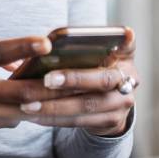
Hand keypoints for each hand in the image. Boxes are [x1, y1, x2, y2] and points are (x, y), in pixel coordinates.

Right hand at [0, 30, 78, 131]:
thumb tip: (23, 54)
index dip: (23, 47)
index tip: (47, 41)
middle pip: (19, 92)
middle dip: (50, 86)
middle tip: (76, 77)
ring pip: (21, 110)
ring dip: (45, 101)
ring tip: (72, 91)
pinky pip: (11, 117)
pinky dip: (29, 109)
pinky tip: (46, 101)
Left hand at [16, 27, 137, 135]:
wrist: (109, 102)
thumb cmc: (94, 68)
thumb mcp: (98, 54)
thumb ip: (86, 45)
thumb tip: (53, 41)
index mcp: (125, 56)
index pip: (127, 45)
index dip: (122, 41)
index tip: (115, 35)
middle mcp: (130, 80)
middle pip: (102, 80)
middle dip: (73, 80)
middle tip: (46, 80)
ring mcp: (122, 104)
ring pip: (87, 105)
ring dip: (55, 106)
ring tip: (28, 104)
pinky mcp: (111, 123)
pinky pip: (79, 122)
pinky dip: (54, 119)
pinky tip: (34, 116)